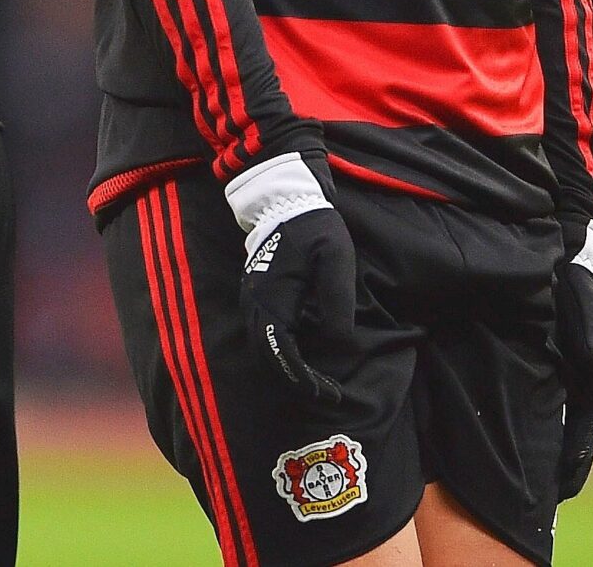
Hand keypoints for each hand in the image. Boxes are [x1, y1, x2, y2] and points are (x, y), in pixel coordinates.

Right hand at [241, 202, 358, 407]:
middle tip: (327, 393)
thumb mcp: (336, 260)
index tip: (329, 393)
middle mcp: (257, 304)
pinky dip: (281, 352)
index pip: (283, 353)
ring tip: (317, 380)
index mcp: (274, 298)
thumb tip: (339, 343)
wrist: (286, 199)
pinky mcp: (257, 296)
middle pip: (268, 357)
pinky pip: (263, 334)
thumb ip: (337, 300)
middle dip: (295, 380)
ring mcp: (253, 300)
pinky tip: (304, 354)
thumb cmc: (315, 228)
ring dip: (287, 369)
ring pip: (263, 348)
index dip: (305, 378)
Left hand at [552, 222, 592, 499]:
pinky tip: (519, 438)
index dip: (578, 453)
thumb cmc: (576, 283)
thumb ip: (588, 336)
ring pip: (564, 417)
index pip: (590, 422)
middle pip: (578, 428)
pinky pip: (549, 400)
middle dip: (567, 462)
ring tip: (538, 482)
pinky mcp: (554, 364)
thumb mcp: (585, 306)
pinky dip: (546, 425)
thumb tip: (590, 362)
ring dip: (555, 447)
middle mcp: (585, 376)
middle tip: (550, 497)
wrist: (565, 256)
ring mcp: (571, 371)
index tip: (565, 483)